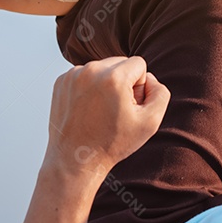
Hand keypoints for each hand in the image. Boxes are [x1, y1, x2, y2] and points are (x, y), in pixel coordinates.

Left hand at [45, 57, 169, 176]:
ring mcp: (73, 75)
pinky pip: (85, 75)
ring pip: (102, 68)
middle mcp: (91, 71)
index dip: (139, 86)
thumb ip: (160, 93)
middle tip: (116, 109)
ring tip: (101, 111)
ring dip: (106, 84)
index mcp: (113, 78)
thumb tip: (149, 78)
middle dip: (123, 82)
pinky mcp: (61, 82)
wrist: (75, 160)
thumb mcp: (150, 123)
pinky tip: (88, 109)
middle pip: (120, 62)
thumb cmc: (112, 144)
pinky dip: (89, 87)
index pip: (138, 64)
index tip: (129, 105)